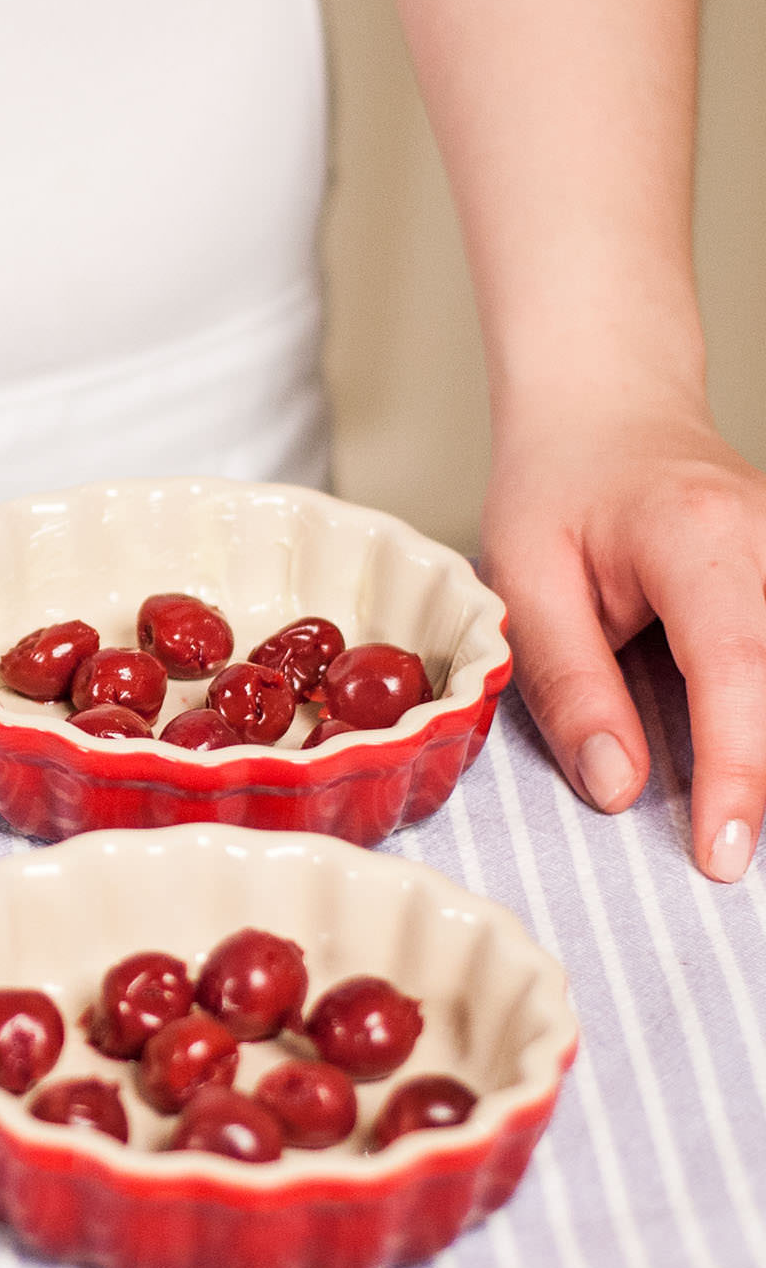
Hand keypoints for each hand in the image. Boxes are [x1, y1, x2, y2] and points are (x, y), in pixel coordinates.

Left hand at [482, 382, 765, 881]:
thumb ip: (569, 682)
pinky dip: (759, 712)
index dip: (738, 770)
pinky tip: (742, 768)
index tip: (723, 852)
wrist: (608, 411)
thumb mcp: (526, 579)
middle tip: (726, 856)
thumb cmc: (556, 487)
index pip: (736, 670)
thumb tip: (617, 788)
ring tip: (731, 817)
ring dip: (765, 749)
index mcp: (700, 539)